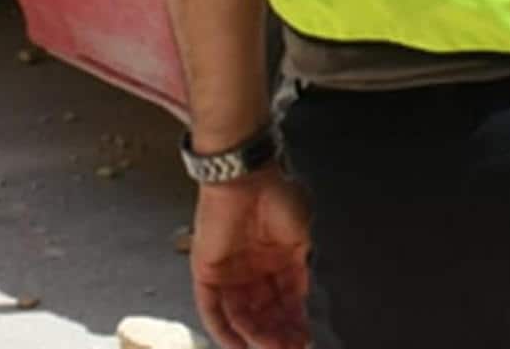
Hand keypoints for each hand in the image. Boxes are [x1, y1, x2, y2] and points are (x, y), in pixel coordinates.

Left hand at [189, 167, 311, 348]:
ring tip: (273, 347)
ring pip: (241, 316)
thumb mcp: (301, 236)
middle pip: (264, 313)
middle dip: (278, 332)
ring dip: (256, 335)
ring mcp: (228, 274)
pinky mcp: (206, 274)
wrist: (246, 178)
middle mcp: (252, 270)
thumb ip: (300, 268)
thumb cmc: (277, 197)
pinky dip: (224, 330)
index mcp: (276, 259)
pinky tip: (239, 345)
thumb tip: (303, 298)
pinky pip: (212, 310)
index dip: (295, 321)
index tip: (304, 339)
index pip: (285, 300)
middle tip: (291, 347)